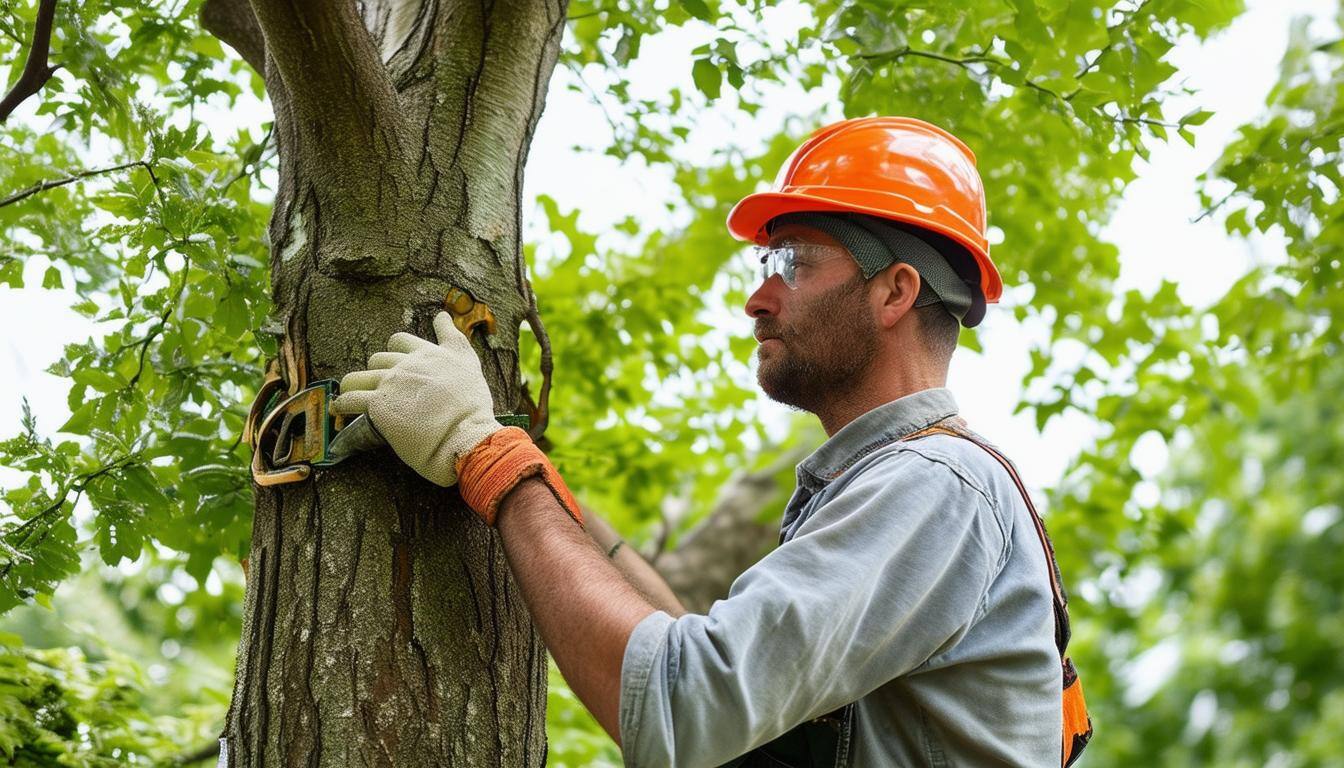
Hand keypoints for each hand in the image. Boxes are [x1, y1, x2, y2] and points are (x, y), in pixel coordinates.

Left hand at [332, 311, 501, 486]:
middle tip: (380, 388)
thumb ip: (453, 337)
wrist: (464, 434)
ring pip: (358, 377)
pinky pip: (350, 399)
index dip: (395, 351)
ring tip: (351, 395)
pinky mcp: (379, 405)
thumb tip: (441, 314)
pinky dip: (342, 404)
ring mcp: (391, 383)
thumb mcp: (469, 362)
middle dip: (377, 371)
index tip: (395, 360)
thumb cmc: (472, 406)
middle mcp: (407, 364)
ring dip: (354, 386)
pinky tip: (340, 408)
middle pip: (378, 359)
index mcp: (428, 354)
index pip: (400, 341)